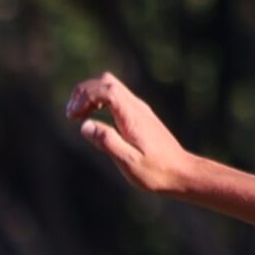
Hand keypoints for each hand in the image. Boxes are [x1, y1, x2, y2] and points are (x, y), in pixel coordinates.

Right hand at [64, 73, 194, 194]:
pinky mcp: (140, 116)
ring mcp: (139, 109)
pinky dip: (101, 102)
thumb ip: (107, 141)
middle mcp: (136, 107)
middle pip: (106, 81)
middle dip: (84, 92)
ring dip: (92, 96)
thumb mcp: (128, 162)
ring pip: (111, 86)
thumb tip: (85, 126)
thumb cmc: (156, 171)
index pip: (105, 89)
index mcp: (132, 115)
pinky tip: (95, 120)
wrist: (182, 173)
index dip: (85, 96)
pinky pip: (117, 98)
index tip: (73, 117)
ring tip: (79, 117)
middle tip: (72, 115)